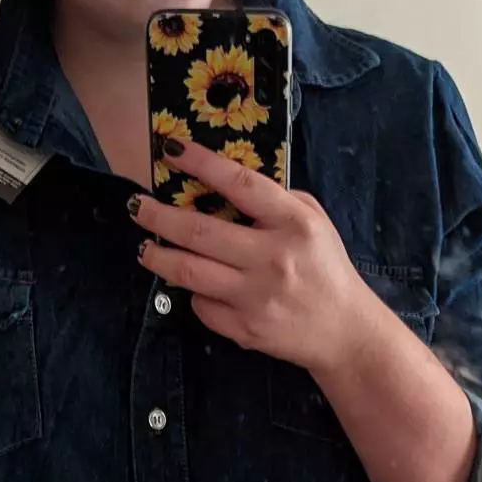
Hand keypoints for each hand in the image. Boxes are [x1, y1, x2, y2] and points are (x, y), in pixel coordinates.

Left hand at [130, 140, 383, 376]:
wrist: (343, 331)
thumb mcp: (313, 221)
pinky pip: (203, 307)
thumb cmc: (325, 268)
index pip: (240, 184)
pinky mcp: (244, 330)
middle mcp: (272, 259)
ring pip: (190, 273)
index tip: (170, 149)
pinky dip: (193, 294)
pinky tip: (192, 285)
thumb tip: (223, 186)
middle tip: (137, 206)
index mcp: (293, 223)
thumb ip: (276, 201)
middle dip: (159, 217)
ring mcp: (255, 298)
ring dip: (159, 257)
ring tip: (145, 247)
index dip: (201, 163)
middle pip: (200, 233)